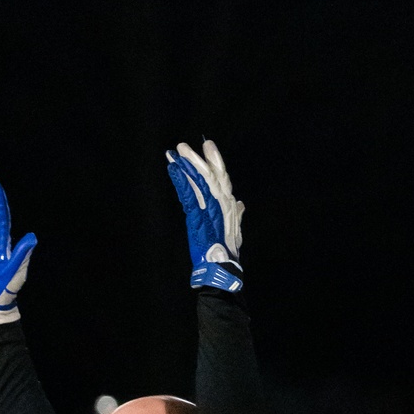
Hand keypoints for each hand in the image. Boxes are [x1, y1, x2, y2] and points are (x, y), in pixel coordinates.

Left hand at [166, 140, 243, 291]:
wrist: (222, 268)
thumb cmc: (227, 252)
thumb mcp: (234, 231)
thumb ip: (236, 215)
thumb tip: (240, 203)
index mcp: (229, 204)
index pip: (222, 178)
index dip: (214, 161)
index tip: (207, 146)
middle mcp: (222, 202)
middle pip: (211, 174)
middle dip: (198, 158)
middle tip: (184, 146)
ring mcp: (211, 207)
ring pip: (200, 179)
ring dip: (187, 164)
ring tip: (176, 152)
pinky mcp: (198, 215)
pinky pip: (188, 193)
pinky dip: (180, 179)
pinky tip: (173, 168)